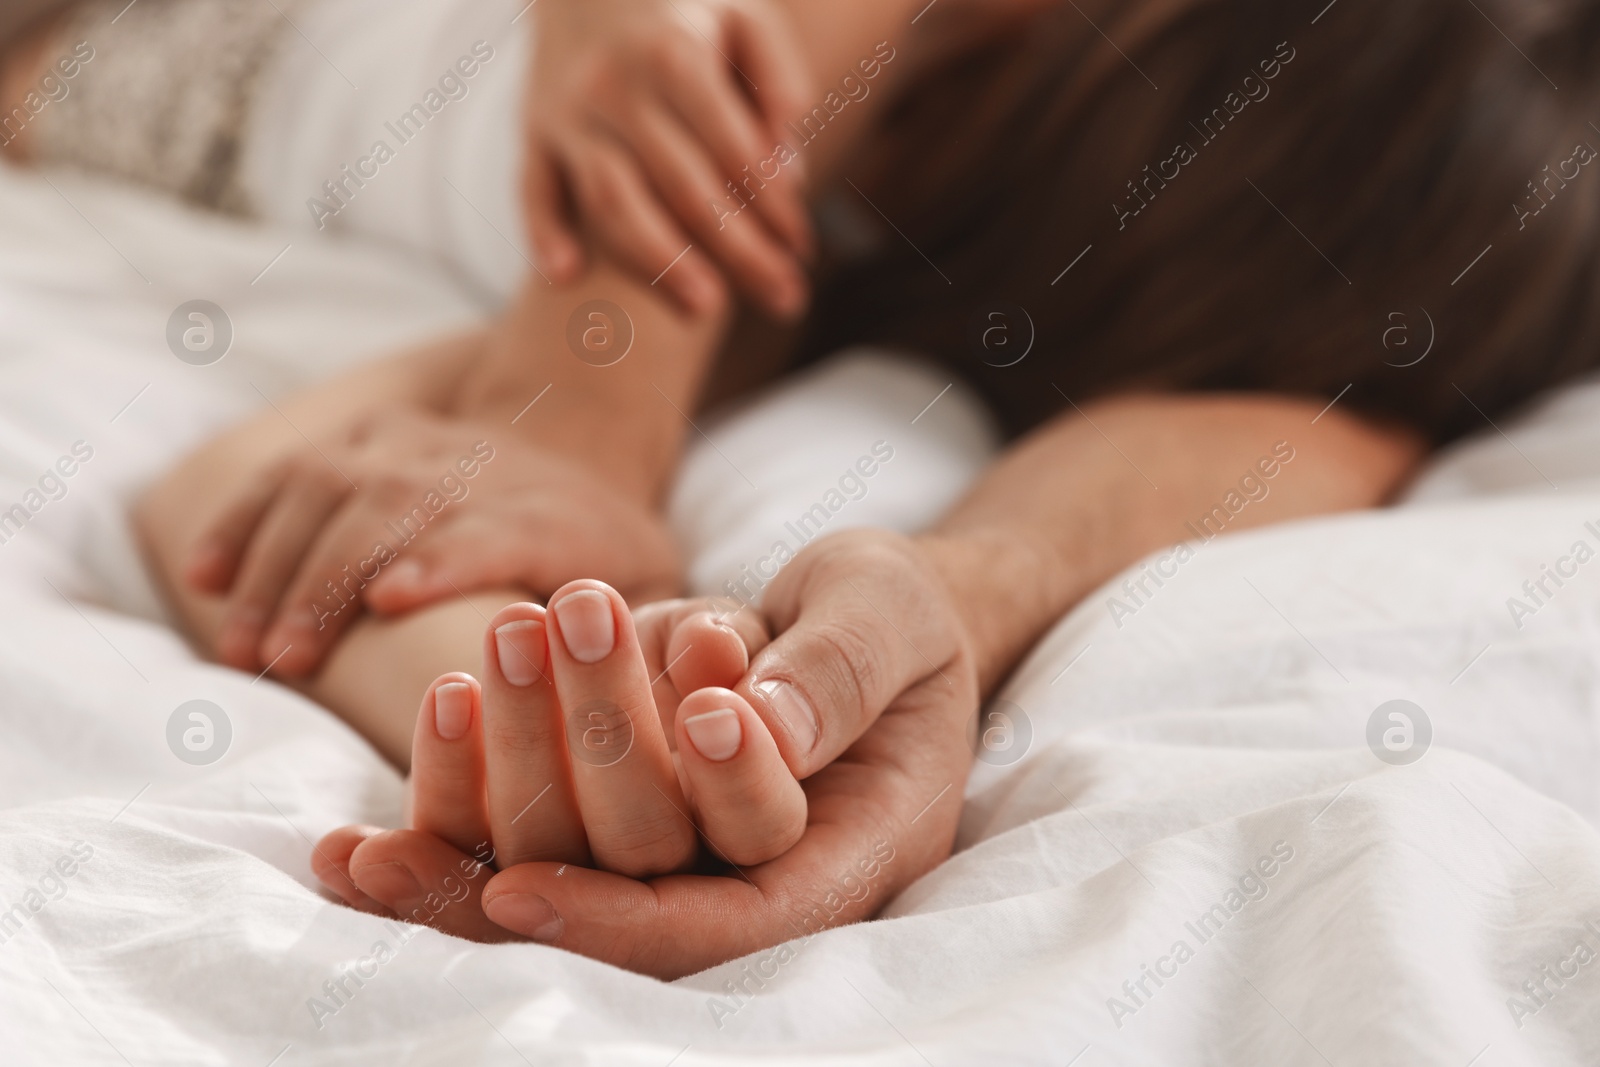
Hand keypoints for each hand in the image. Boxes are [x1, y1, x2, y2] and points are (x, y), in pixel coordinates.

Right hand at [186, 407, 680, 677]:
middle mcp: (480, 471)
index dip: (441, 558)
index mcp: (553, 517)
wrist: (582, 444)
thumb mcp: (655, 587)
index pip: (493, 529)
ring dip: (277, 566)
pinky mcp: (375, 432)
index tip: (389, 598)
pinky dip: (245, 517)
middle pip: (394, 513)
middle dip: (330, 582)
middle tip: (283, 663)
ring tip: (242, 649)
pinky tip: (203, 575)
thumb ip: (646, 636)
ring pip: (332, 489)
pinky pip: (295, 468)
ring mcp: (419, 444)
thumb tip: (635, 693)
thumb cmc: (611, 553)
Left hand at [313, 529, 981, 977]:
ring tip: (446, 693)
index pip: (735, 921)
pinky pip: (518, 846)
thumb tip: (760, 721)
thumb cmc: (893, 613)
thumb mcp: (889, 612)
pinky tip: (342, 850)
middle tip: (521, 639)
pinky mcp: (615, 817)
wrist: (864, 617)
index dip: (629, 920)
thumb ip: (838, 667)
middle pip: (636, 884)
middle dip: (565, 779)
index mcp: (845, 853)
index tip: (529, 883)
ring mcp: (676, 847)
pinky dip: (441, 835)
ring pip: (563, 867)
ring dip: (488, 794)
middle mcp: (751, 871)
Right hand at [524, 0, 814, 318]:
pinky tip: (566, 278)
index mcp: (675, 51)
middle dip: (740, 251)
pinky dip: (543, 232)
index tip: (804, 250)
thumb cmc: (684, 9)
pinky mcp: (533, 130)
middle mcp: (616, 84)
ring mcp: (568, 111)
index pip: (735, 148)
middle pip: (684, 187)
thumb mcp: (745, 16)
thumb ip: (779, 80)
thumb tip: (789, 166)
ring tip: (705, 311)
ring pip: (611, 200)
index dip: (775, 206)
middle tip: (785, 299)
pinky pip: (532, 187)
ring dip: (658, 263)